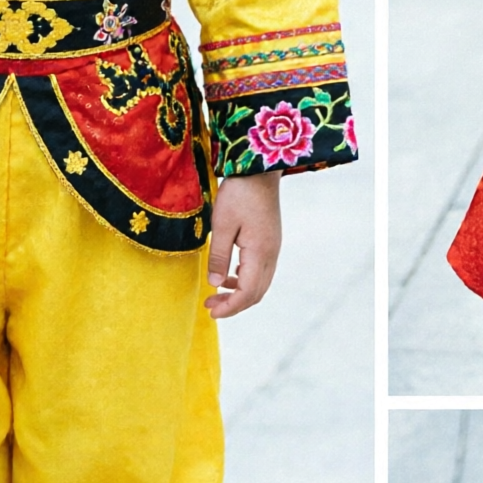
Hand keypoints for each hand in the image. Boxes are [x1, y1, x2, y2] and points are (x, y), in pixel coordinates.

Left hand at [206, 174, 280, 318]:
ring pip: (260, 283)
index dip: (231, 307)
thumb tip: (215, 284)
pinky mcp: (270, 241)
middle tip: (210, 306)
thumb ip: (219, 256)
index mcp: (260, 253)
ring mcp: (273, 248)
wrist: (259, 170)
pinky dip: (244, 280)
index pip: (248, 292)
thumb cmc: (239, 193)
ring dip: (239, 293)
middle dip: (234, 304)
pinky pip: (260, 271)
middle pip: (257, 293)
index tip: (211, 312)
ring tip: (216, 293)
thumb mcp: (222, 224)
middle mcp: (271, 254)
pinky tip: (228, 275)